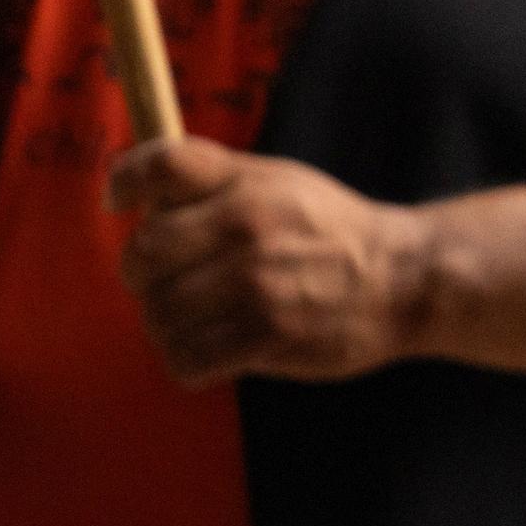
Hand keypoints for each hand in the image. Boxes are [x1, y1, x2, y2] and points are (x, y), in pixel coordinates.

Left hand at [106, 136, 431, 388]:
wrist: (404, 278)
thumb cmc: (328, 231)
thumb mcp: (277, 181)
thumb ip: (212, 181)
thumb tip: (132, 201)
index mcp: (248, 182)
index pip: (161, 166)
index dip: (125, 181)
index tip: (121, 203)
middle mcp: (248, 227)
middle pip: (141, 253)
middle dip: (142, 274)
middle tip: (167, 281)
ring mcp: (258, 283)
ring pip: (158, 314)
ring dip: (165, 324)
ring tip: (193, 320)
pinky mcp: (270, 335)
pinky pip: (187, 358)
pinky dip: (187, 360)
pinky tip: (209, 350)